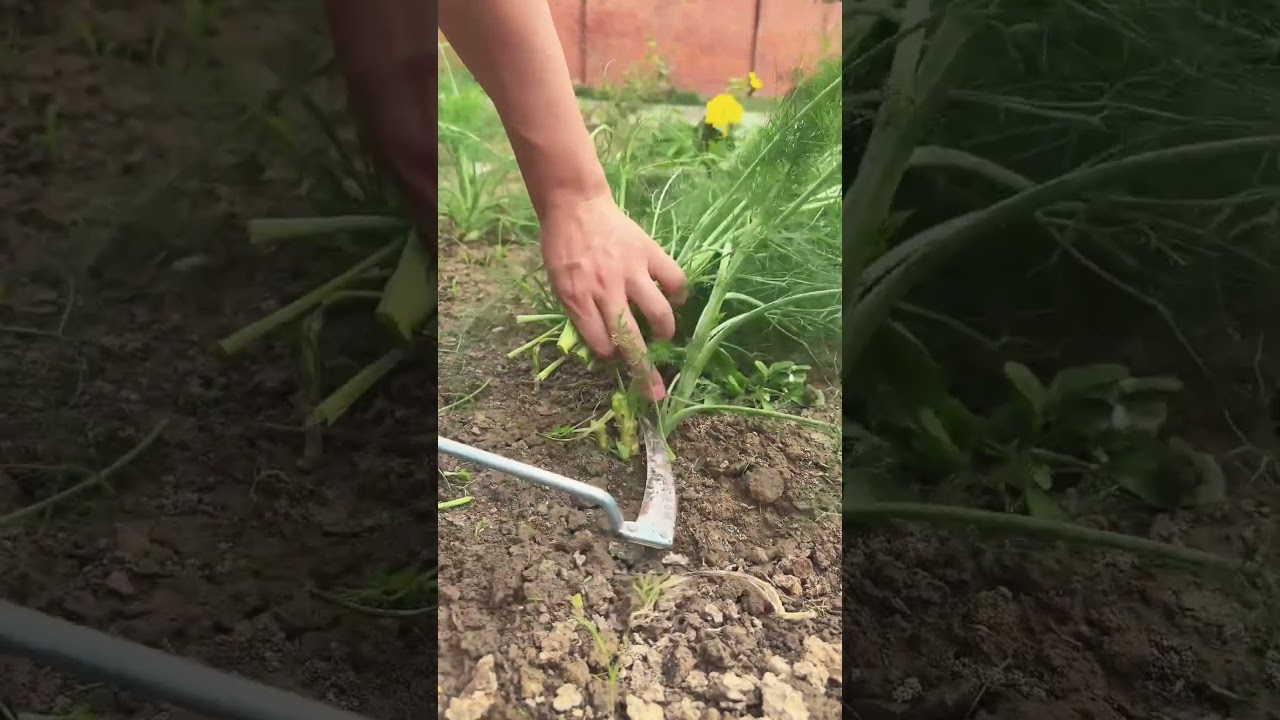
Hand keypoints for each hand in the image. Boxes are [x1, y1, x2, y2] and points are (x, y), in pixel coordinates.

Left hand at [539, 195, 686, 400]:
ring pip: (658, 313)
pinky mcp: (649, 252)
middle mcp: (605, 289)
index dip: (610, 356)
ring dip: (665, 331)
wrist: (576, 206)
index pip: (600, 343)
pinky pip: (674, 279)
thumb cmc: (563, 248)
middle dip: (645, 372)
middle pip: (630, 339)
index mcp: (577, 299)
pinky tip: (675, 298)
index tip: (614, 357)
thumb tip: (602, 343)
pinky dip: (678, 293)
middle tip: (657, 392)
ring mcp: (630, 270)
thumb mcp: (558, 284)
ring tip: (664, 335)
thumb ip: (578, 312)